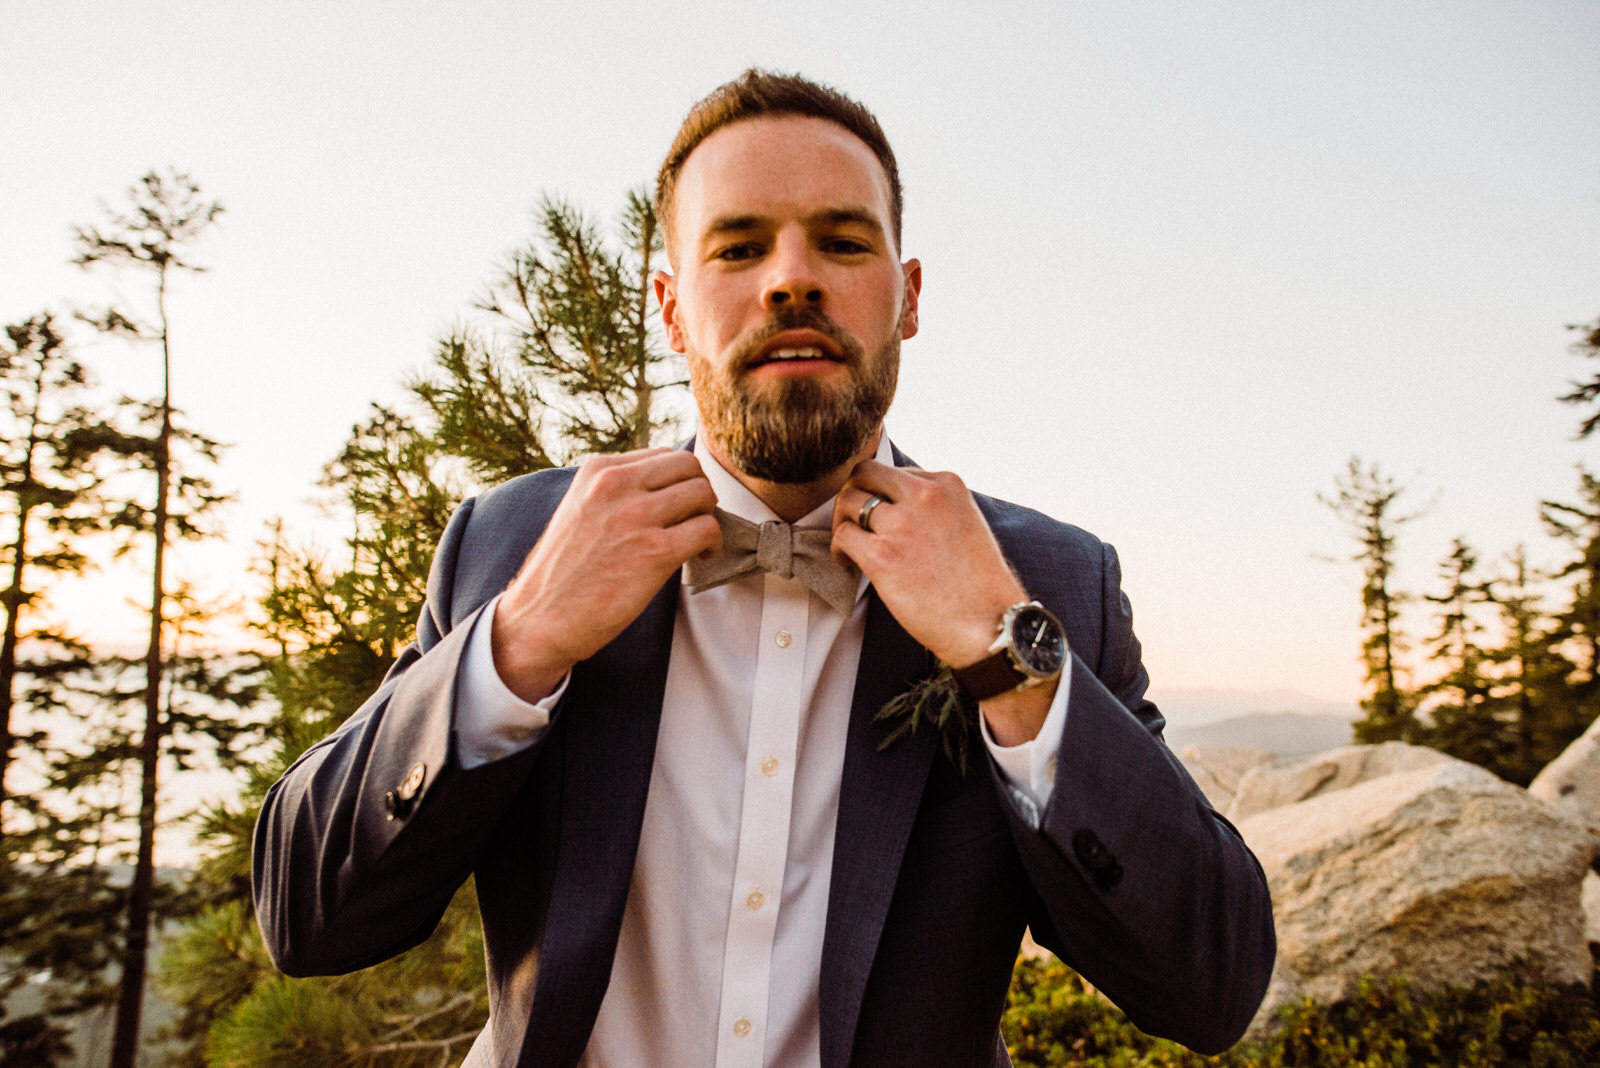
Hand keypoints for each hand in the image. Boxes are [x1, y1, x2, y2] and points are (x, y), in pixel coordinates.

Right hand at [492, 449, 719, 701]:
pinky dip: (712, 544)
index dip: (678, 482)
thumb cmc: (563, 572)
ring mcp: (636, 516)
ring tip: (697, 541)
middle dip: (699, 493)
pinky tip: (700, 557)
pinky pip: (707, 529)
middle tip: (693, 521)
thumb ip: (617, 492)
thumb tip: (665, 488)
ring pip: (702, 494)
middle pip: (689, 467)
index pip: (663, 456)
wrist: (541, 618)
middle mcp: (616, 485)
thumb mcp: (581, 509)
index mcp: (598, 470)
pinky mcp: (655, 551)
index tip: (677, 507)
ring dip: (708, 517)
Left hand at [831, 460, 1053, 744]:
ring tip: (850, 543)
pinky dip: (839, 549)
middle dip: (853, 492)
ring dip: (842, 520)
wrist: (987, 623)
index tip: (882, 514)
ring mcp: (900, 523)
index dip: (883, 493)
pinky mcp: (881, 554)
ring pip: (848, 501)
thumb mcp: (966, 523)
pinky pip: (842, 536)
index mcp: (947, 484)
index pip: (897, 472)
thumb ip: (935, 507)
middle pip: (865, 474)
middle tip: (853, 518)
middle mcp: (923, 495)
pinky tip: (848, 562)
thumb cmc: (979, 584)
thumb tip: (898, 508)